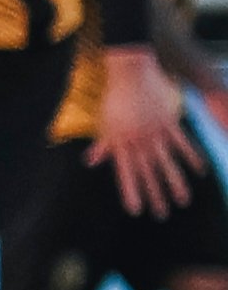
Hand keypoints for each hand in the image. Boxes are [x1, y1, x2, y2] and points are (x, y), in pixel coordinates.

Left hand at [98, 51, 203, 219]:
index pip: (125, 173)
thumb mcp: (103, 124)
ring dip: (175, 182)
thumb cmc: (114, 99)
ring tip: (183, 201)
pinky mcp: (169, 123)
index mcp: (121, 143)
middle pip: (148, 173)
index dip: (131, 191)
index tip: (136, 210)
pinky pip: (182, 143)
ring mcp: (155, 133)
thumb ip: (102, 146)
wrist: (130, 74)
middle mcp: (139, 141)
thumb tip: (90, 162)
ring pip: (167, 162)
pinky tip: (199, 172)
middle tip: (162, 215)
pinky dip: (191, 157)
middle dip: (155, 195)